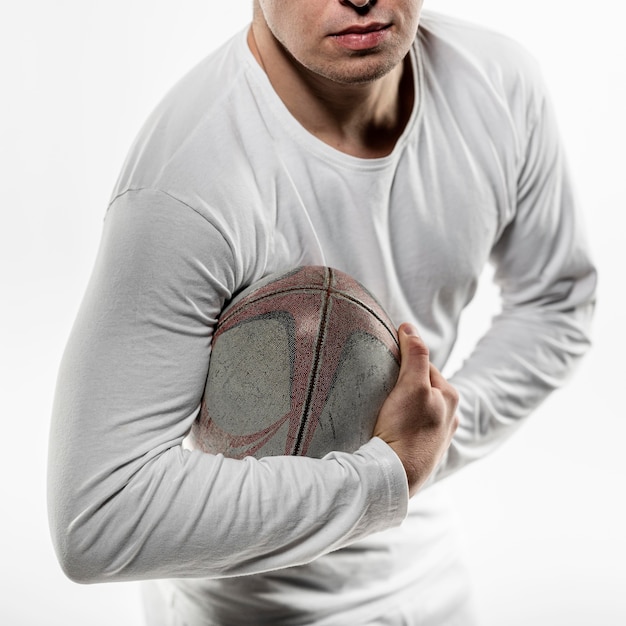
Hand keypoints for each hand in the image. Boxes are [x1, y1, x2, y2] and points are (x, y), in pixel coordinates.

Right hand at [373, 323, 458, 496]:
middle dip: (404, 384)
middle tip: (381, 387)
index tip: (385, 363)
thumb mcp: (412, 385)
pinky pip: (411, 430)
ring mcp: (437, 439)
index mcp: (450, 398)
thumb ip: (415, 355)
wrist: (394, 477)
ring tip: (383, 409)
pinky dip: (402, 426)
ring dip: (403, 406)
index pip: (425, 366)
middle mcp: (450, 419)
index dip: (405, 361)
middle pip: (421, 388)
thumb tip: (409, 328)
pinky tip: (389, 430)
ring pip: (417, 410)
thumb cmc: (405, 430)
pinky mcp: (423, 455)